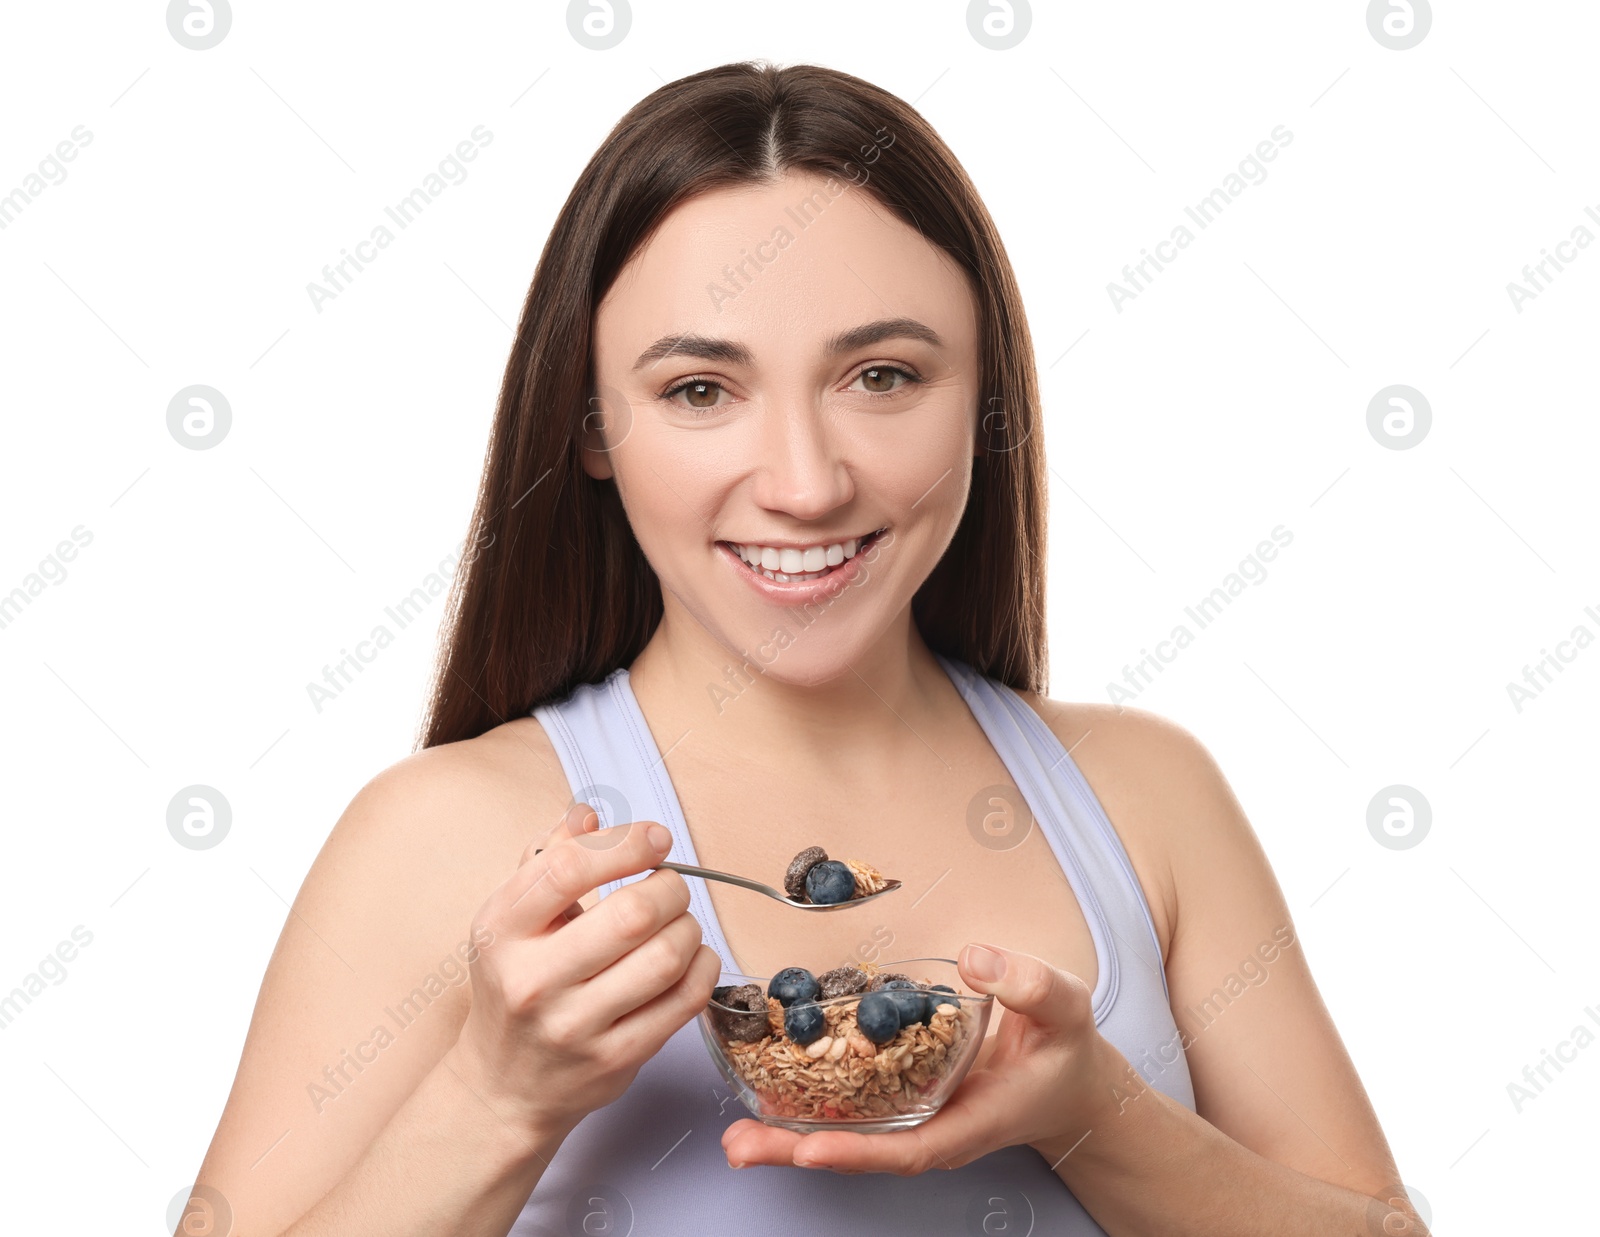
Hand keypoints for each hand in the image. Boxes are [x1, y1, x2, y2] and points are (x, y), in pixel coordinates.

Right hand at [448, 803, 722, 1142]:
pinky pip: (683, 1000)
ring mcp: (574, 1026)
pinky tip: (693, 958)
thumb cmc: (515, 985)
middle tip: (671, 886)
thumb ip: (548, 857)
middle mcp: (533, 980)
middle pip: (632, 913)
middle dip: (670, 887)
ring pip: (666, 957)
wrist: (502, 1086)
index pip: (570, 868)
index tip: (656, 838)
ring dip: (690, 927)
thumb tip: (589, 812)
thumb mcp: (511, 919)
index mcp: (501, 930)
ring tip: (680, 923)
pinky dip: (703, 967)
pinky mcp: (614, 1060)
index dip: (627, 842)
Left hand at [720, 943, 1117, 1174]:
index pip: (910, 1148)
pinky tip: (765, 1096)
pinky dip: (806, 1108)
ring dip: (789, 1137)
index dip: (859, 1151)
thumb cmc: (1062, 1049)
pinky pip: (851, 1109)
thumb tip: (974, 960)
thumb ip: (1027, 984)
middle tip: (739, 1145)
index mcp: (970, 1120)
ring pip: (848, 1134)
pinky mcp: (901, 1098)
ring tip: (734, 1137)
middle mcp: (933, 1127)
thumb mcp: (1062, 1008)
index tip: (810, 1149)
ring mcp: (914, 1117)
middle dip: (798, 1152)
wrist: (1068, 1079)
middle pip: (861, 1150)